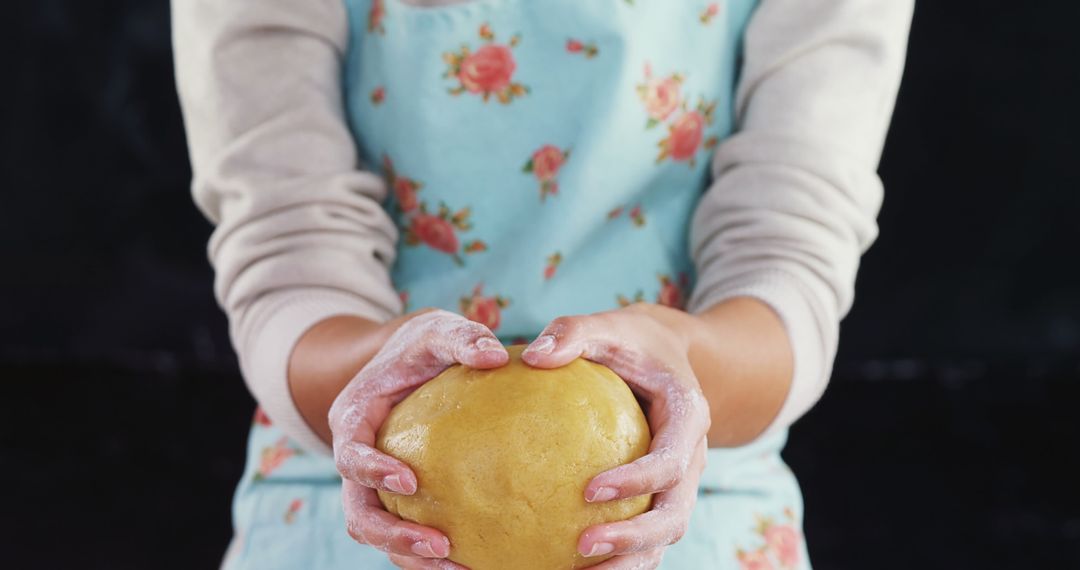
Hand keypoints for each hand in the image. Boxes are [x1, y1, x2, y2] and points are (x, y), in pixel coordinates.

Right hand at [329, 309, 508, 569]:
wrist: (412, 361)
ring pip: (380, 534)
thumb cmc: (424, 344)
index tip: (410, 481)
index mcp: (353, 419)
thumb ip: (463, 338)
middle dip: (393, 536)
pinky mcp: (399, 499)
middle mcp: (357, 459)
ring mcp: (374, 484)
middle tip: (440, 546)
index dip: (371, 472)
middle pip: (359, 513)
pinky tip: (475, 560)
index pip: (349, 455)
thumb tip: (498, 356)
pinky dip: (431, 555)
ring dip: (412, 558)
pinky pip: (408, 531)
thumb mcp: (439, 330)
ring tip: (462, 568)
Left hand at [521, 303, 710, 569]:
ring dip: (628, 561)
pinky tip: (570, 566)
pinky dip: (617, 557)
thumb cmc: (631, 340)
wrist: (667, 355)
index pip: (670, 462)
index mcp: (688, 417)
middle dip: (634, 540)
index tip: (588, 491)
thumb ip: (574, 332)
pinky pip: (643, 536)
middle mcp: (691, 458)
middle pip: (674, 515)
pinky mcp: (660, 497)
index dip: (636, 482)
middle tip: (583, 547)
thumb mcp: (608, 325)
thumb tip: (531, 355)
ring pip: (663, 538)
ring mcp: (679, 483)